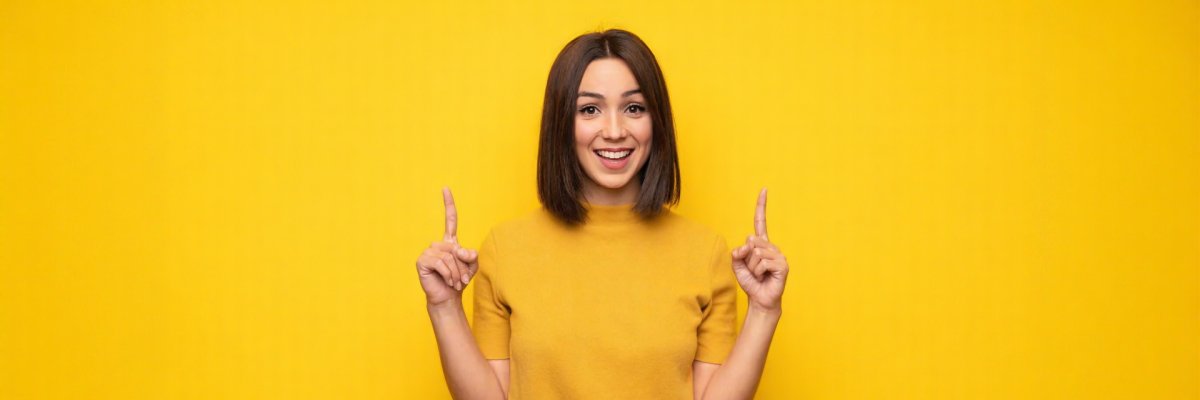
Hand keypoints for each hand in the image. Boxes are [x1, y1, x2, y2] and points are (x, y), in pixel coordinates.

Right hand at [416, 187, 479, 305]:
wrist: (448, 297)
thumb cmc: (459, 281)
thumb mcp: (471, 267)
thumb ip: (471, 256)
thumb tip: (462, 251)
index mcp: (449, 242)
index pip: (450, 220)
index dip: (448, 204)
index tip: (445, 188)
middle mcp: (438, 245)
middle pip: (456, 249)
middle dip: (462, 266)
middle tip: (461, 279)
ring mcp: (429, 252)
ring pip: (449, 257)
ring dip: (456, 272)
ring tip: (454, 282)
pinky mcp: (422, 261)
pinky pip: (440, 263)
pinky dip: (447, 274)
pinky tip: (446, 281)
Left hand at [731, 188, 789, 312]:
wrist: (759, 298)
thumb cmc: (750, 281)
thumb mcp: (737, 265)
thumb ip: (737, 252)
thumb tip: (749, 243)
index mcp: (761, 244)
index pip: (760, 222)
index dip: (761, 206)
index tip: (764, 189)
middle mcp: (771, 246)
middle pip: (750, 242)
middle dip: (745, 258)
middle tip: (752, 270)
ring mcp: (778, 255)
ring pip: (755, 253)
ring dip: (752, 267)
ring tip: (759, 275)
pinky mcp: (782, 264)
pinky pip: (762, 262)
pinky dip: (758, 272)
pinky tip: (765, 277)